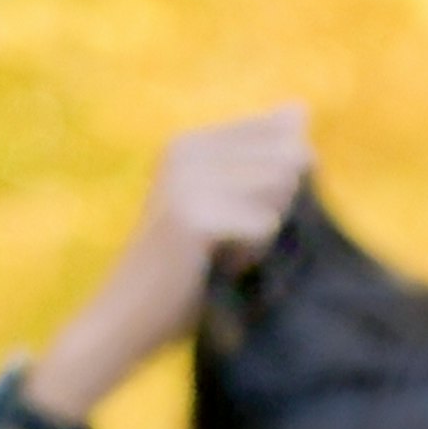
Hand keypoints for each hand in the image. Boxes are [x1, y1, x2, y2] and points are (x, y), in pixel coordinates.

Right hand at [21, 110, 316, 428]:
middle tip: (229, 246)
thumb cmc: (184, 276)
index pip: (278, 135)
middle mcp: (185, 148)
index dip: (279, 189)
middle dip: (275, 212)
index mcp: (191, 141)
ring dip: (264, 236)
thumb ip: (264, 160)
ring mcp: (186, 178)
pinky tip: (217, 268)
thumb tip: (301, 107)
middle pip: (285, 163)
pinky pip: (264, 227)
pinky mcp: (193, 215)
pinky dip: (252, 256)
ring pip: (278, 193)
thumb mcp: (226, 207)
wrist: (126, 321)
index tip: (233, 225)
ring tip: (221, 256)